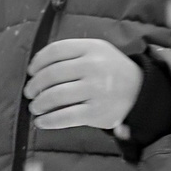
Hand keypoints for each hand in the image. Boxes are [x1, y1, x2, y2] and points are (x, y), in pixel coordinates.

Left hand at [25, 37, 141, 132]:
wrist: (140, 90)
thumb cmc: (111, 70)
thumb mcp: (97, 51)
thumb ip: (71, 54)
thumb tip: (36, 70)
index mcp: (92, 48)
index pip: (55, 50)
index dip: (38, 62)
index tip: (31, 71)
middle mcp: (94, 67)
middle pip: (51, 74)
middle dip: (35, 85)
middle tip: (30, 93)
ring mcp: (96, 90)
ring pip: (55, 96)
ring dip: (39, 103)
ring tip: (35, 107)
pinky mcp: (96, 112)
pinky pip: (65, 117)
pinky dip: (49, 120)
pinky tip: (41, 122)